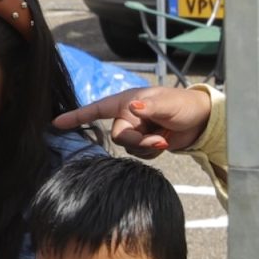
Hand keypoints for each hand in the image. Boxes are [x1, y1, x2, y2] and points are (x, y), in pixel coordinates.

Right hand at [52, 87, 212, 156]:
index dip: (76, 116)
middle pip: (118, 136)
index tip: (56, 123)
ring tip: (163, 139)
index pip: (95, 109)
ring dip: (147, 148)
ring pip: (128, 148)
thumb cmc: (184, 105)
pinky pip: (139, 156)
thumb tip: (132, 107)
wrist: (202, 121)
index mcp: (126, 102)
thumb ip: (149, 106)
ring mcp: (136, 130)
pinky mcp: (145, 143)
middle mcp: (127, 116)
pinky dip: (151, 153)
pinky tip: (163, 145)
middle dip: (138, 141)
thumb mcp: (167, 104)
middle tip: (158, 138)